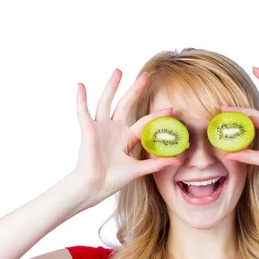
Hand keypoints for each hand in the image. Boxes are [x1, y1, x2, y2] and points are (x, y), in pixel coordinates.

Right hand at [71, 69, 179, 205]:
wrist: (95, 187)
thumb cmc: (113, 180)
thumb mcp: (139, 169)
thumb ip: (157, 163)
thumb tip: (177, 160)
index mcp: (126, 137)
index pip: (144, 122)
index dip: (157, 116)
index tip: (171, 109)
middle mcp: (114, 129)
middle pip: (126, 104)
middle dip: (135, 90)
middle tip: (145, 75)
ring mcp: (101, 128)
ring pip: (106, 102)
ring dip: (112, 86)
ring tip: (118, 71)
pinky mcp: (88, 131)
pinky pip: (83, 112)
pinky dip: (81, 99)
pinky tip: (81, 85)